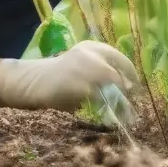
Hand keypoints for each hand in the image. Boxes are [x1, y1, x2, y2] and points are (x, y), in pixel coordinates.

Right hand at [0, 41, 141, 115]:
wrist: (31, 81)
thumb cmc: (57, 78)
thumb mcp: (81, 66)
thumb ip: (101, 73)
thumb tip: (126, 90)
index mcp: (93, 47)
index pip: (122, 60)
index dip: (132, 76)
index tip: (136, 90)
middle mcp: (92, 54)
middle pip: (119, 76)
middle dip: (127, 94)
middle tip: (131, 109)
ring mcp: (87, 69)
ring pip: (113, 89)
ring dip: (120, 105)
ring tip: (124, 118)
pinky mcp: (82, 86)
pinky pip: (101, 101)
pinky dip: (107, 111)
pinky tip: (108, 119)